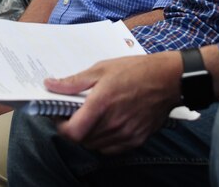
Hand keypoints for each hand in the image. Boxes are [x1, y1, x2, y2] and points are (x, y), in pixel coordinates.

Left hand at [47, 53, 182, 153]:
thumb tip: (50, 85)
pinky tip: (107, 124)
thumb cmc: (135, 70)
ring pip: (95, 145)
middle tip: (75, 113)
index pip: (72, 132)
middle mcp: (113, 123)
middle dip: (74, 128)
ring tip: (93, 117)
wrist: (168, 79)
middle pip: (82, 139)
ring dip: (88, 135)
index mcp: (101, 104)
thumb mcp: (101, 69)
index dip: (61, 127)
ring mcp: (126, 134)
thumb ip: (73, 82)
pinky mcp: (136, 140)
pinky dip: (104, 140)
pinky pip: (111, 148)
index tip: (59, 117)